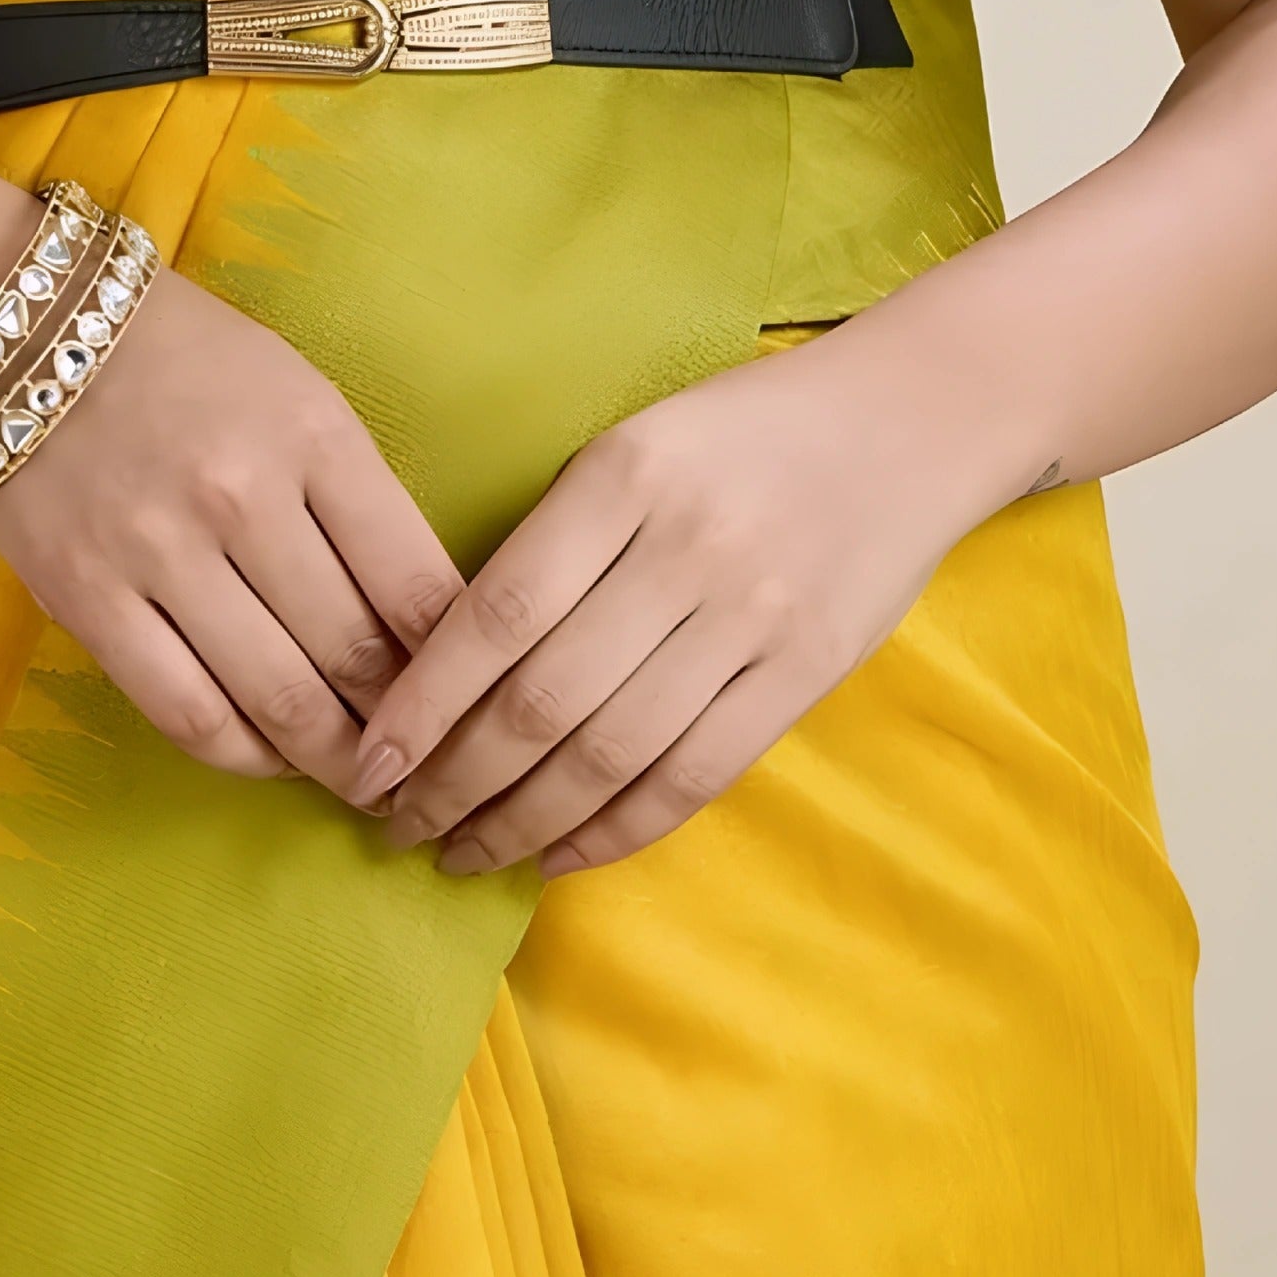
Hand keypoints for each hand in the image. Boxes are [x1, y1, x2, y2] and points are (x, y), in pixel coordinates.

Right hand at [0, 264, 465, 802]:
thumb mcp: (298, 393)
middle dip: (404, 726)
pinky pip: (186, 713)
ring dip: (333, 758)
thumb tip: (419, 623)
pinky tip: (270, 755)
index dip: (456, 665)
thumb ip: (357, 498)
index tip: (470, 700)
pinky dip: (243, 755)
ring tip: (362, 776)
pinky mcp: (87, 600)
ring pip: (276, 701)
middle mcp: (240, 495)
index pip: (416, 582)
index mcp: (312, 433)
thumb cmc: (186, 360)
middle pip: (353, 654)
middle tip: (426, 760)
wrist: (22, 330)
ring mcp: (158, 553)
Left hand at [346, 309, 1029, 877]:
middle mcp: (683, 549)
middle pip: (543, 699)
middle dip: (455, 780)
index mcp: (623, 476)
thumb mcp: (636, 445)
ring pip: (612, 752)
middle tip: (397, 823)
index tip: (369, 759)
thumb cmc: (742, 432)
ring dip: (522, 821)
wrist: (907, 422)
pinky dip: (616, 829)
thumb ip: (557, 538)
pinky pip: (694, 775)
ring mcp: (751, 617)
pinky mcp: (805, 673)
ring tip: (463, 852)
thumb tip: (447, 661)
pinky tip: (558, 854)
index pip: (497, 611)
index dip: (424, 701)